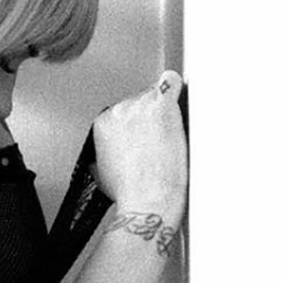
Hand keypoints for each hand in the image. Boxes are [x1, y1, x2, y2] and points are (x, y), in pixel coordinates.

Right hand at [93, 71, 187, 227]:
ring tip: (167, 137)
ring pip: (157, 95)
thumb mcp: (102, 174)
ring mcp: (142, 106)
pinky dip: (177, 88)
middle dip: (150, 118)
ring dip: (164, 112)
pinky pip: (172, 83)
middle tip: (158, 141)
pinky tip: (179, 96)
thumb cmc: (128, 191)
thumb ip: (104, 155)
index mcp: (103, 124)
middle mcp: (119, 110)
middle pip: (140, 101)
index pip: (122, 111)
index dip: (136, 125)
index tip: (143, 139)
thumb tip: (110, 154)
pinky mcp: (163, 106)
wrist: (146, 199)